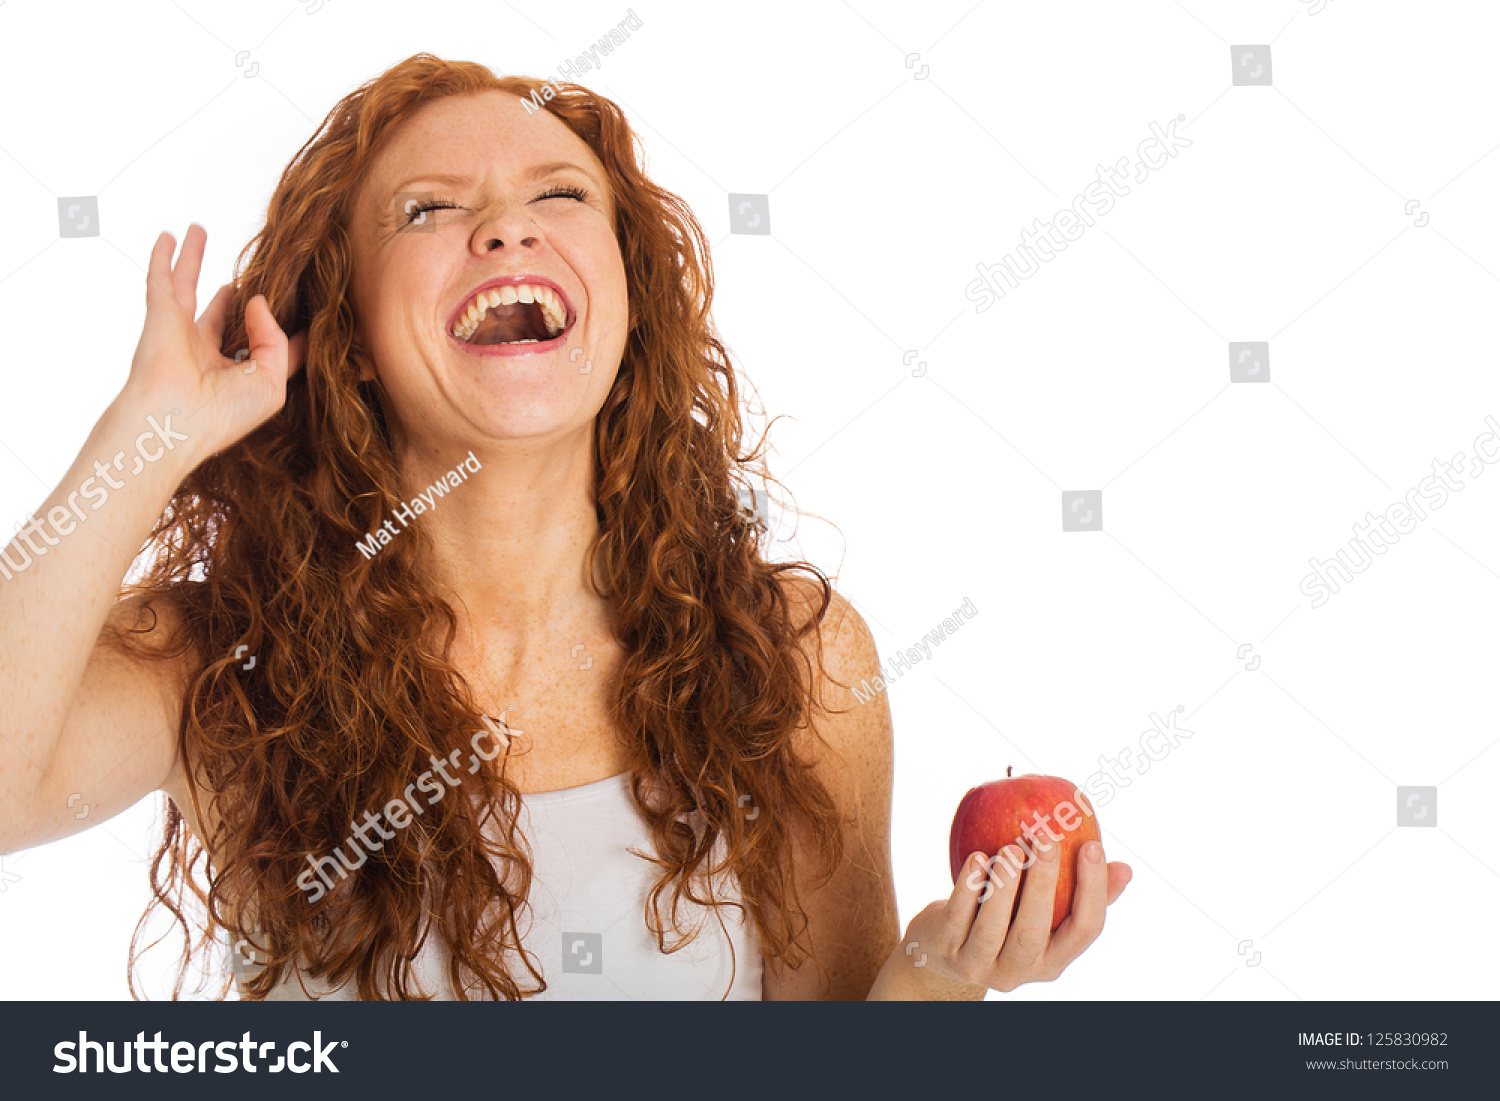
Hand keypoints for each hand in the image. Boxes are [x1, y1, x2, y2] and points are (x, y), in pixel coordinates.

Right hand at [123, 224, 306, 462]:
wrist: (173, 420)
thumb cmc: (224, 413)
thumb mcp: (271, 382)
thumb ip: (276, 339)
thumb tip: (259, 300)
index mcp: (240, 375)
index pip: (269, 345)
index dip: (289, 327)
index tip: (309, 304)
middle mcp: (211, 353)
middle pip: (228, 310)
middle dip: (237, 290)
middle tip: (252, 264)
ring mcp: (183, 333)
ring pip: (190, 286)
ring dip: (194, 258)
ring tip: (199, 230)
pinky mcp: (161, 317)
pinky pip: (161, 279)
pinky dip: (163, 257)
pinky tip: (168, 236)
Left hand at [898, 840, 1130, 995]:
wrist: (942, 950)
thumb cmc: (1006, 918)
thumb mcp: (1043, 912)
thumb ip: (1080, 892)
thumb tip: (1124, 868)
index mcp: (1054, 959)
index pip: (1085, 930)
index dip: (1093, 889)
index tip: (1092, 844)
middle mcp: (1020, 969)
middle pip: (1035, 931)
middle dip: (1043, 884)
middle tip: (1046, 839)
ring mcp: (981, 964)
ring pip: (993, 929)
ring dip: (1004, 886)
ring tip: (1012, 848)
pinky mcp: (947, 950)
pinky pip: (958, 917)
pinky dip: (967, 887)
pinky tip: (977, 857)